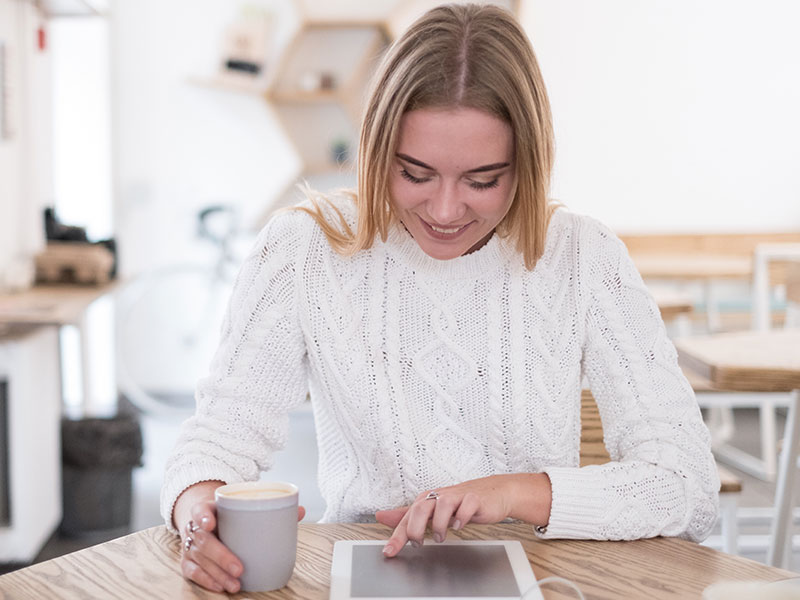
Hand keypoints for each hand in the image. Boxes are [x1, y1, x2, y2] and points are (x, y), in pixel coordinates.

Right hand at [174, 481, 305, 592]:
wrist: (205, 520)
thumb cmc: (229, 516)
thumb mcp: (242, 507)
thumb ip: (270, 508)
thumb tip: (300, 510)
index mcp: (209, 509)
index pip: (201, 509)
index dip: (204, 516)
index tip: (211, 523)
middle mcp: (196, 527)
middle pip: (202, 540)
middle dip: (220, 556)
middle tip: (239, 568)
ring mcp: (190, 545)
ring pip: (199, 559)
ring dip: (217, 574)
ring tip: (235, 584)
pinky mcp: (187, 561)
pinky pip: (192, 572)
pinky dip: (206, 580)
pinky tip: (220, 586)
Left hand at [375, 473, 550, 557]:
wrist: (493, 493)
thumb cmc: (461, 501)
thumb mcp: (432, 508)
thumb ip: (408, 515)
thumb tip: (382, 517)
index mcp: (428, 499)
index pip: (407, 517)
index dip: (397, 535)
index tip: (389, 551)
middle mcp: (440, 496)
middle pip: (421, 507)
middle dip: (415, 528)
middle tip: (418, 543)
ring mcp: (458, 496)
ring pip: (442, 505)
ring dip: (439, 524)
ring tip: (441, 536)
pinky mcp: (474, 499)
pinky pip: (465, 506)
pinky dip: (461, 518)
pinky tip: (459, 526)